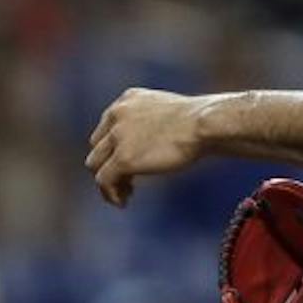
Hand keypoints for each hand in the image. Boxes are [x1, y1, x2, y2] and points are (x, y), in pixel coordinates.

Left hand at [85, 89, 210, 206]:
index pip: (107, 128)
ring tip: (125, 194)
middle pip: (99, 147)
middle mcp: (117, 115)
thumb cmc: (204, 121)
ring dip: (108, 181)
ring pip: (96, 165)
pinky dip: (110, 193)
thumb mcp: (172, 113)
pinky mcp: (123, 158)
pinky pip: (104, 180)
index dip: (114, 148)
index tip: (129, 162)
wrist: (206, 124)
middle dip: (109, 164)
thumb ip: (155, 124)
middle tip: (128, 180)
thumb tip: (157, 146)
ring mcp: (118, 137)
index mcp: (128, 100)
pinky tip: (123, 202)